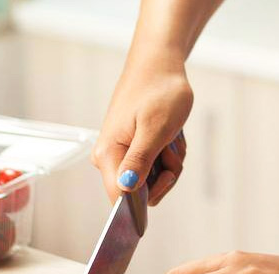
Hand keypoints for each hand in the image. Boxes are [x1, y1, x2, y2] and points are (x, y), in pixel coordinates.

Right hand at [91, 53, 191, 204]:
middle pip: (142, 193)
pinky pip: (157, 168)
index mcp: (108, 154)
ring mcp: (122, 155)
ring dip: (170, 162)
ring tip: (170, 135)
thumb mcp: (154, 128)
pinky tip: (169, 135)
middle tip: (169, 146)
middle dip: (165, 174)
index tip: (165, 180)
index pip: (120, 198)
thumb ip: (140, 161)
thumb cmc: (158, 91)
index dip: (143, 203)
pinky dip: (169, 154)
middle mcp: (110, 159)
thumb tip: (126, 189)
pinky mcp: (133, 150)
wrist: (160, 65)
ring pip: (154, 180)